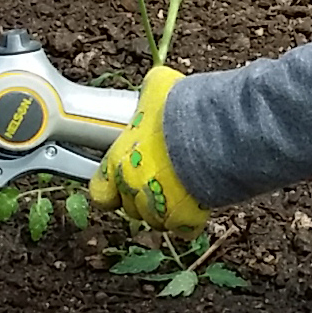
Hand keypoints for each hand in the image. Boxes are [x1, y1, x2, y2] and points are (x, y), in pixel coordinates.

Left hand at [87, 66, 208, 233]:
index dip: (109, 191)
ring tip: (183, 191)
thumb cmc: (181, 109)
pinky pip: (184, 228)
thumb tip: (153, 85)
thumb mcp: (158, 88)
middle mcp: (132, 187)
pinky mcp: (185, 218)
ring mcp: (158, 206)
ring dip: (166, 210)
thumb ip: (148, 95)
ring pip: (156, 221)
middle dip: (143, 198)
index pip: (99, 191)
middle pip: (130, 208)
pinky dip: (190, 220)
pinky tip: (199, 203)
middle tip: (161, 181)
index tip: (118, 187)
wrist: (212, 131)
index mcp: (118, 160)